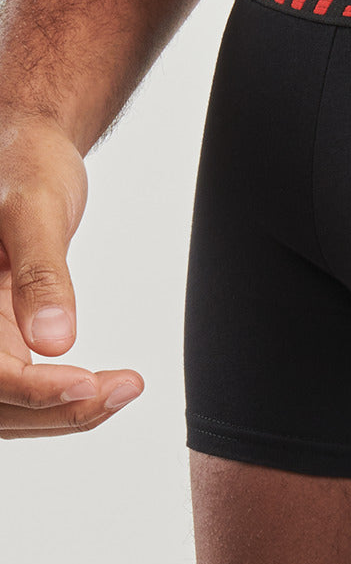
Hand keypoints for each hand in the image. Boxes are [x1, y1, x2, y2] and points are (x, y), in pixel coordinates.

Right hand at [0, 112, 143, 436]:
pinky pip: (19, 390)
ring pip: (5, 409)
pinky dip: (59, 399)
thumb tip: (54, 341)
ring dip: (62, 414)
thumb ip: (41, 275)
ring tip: (125, 389)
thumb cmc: (22, 165)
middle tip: (124, 389)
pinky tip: (106, 387)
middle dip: (55, 411)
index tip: (87, 384)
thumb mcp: (33, 210)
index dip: (30, 389)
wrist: (23, 149)